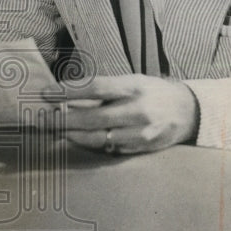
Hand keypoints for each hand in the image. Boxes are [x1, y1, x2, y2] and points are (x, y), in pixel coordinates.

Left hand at [46, 74, 199, 154]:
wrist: (188, 111)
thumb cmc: (152, 92)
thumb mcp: (131, 81)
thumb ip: (103, 89)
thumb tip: (67, 94)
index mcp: (133, 87)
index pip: (94, 88)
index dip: (67, 91)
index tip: (46, 93)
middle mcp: (137, 111)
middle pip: (92, 117)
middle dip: (63, 119)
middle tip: (42, 119)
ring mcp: (140, 133)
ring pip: (98, 138)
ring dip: (73, 134)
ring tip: (56, 129)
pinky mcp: (141, 149)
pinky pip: (109, 148)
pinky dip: (91, 144)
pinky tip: (78, 138)